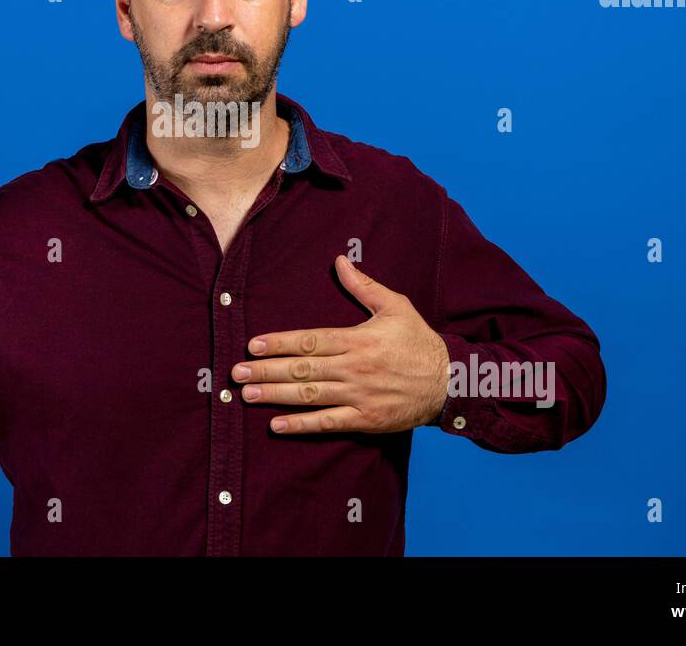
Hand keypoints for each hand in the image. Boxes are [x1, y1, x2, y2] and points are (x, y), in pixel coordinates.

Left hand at [231, 255, 451, 433]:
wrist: (450, 381)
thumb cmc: (419, 341)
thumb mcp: (395, 306)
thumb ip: (364, 286)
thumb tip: (340, 260)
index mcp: (357, 339)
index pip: (310, 341)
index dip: (279, 343)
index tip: (252, 346)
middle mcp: (354, 368)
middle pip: (303, 369)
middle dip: (266, 371)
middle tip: (236, 372)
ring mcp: (359, 396)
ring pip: (310, 396)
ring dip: (276, 396)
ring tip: (247, 395)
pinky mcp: (366, 419)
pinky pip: (328, 423)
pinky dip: (302, 425)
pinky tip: (278, 425)